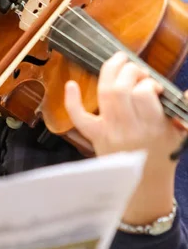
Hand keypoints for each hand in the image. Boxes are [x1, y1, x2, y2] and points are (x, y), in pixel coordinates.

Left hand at [64, 51, 184, 159]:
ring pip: (104, 94)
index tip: (154, 86)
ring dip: (111, 71)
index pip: (143, 94)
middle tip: (139, 72)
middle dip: (130, 71)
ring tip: (120, 62)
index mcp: (153, 128)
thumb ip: (184, 110)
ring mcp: (109, 131)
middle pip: (121, 90)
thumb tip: (186, 91)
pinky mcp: (95, 135)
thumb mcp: (179, 133)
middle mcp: (129, 129)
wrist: (144, 186)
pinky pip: (79, 118)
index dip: (148, 83)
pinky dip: (72, 101)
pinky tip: (71, 85)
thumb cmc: (163, 155)